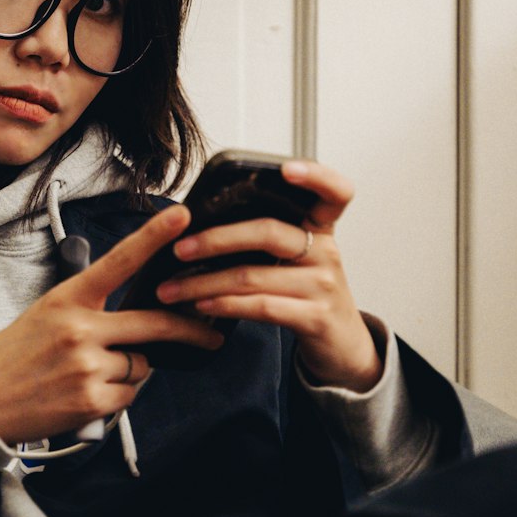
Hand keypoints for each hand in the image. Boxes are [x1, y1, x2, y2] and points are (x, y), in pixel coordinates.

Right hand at [0, 206, 223, 442]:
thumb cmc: (12, 356)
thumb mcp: (46, 315)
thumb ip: (91, 312)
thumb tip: (139, 324)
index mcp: (68, 299)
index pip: (118, 261)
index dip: (154, 237)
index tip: (183, 217)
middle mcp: (80, 329)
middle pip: (154, 323)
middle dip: (189, 330)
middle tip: (210, 333)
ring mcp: (87, 366)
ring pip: (141, 365)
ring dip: (129, 371)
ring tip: (89, 374)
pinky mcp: (92, 401)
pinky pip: (129, 395)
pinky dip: (116, 396)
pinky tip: (85, 394)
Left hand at [155, 160, 381, 391]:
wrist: (343, 347)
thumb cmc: (309, 296)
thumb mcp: (299, 261)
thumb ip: (269, 239)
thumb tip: (203, 226)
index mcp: (321, 231)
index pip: (334, 193)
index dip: (315, 176)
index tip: (285, 169)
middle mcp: (326, 253)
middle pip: (268, 232)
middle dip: (215, 240)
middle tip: (179, 249)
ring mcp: (323, 286)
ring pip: (253, 275)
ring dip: (204, 283)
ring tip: (173, 289)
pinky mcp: (315, 317)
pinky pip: (262, 306)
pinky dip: (225, 305)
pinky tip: (203, 306)